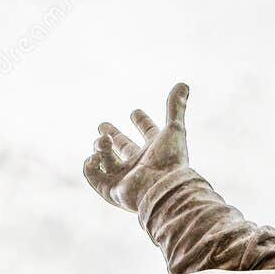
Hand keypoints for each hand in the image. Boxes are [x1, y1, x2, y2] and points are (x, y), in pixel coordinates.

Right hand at [84, 82, 190, 211]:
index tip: (136, 112)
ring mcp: (124, 177)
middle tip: (103, 125)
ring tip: (104, 141)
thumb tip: (184, 83)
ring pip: (106, 158)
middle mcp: (140, 164)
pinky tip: (96, 156)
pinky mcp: (111, 189)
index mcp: (155, 150)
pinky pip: (93, 175)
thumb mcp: (173, 129)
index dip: (143, 121)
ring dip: (101, 146)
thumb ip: (176, 107)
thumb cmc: (170, 161)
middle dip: (113, 135)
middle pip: (123, 147)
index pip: (149, 133)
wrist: (162, 189)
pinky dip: (90, 164)